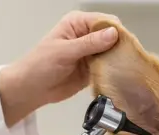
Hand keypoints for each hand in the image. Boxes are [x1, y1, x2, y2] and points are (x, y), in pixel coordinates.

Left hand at [0, 11, 120, 125]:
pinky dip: (114, 71)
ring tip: (125, 68)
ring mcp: (91, 53)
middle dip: (120, 46)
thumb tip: (113, 33)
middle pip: (113, 36)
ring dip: (119, 59)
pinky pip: (109, 67)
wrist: (31, 89)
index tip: (124, 44)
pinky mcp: (93, 69)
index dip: (116, 31)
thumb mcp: (64, 51)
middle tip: (126, 58)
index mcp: (77, 24)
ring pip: (114, 52)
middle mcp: (87, 35)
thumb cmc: (40, 65)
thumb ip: (89, 43)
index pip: (104, 21)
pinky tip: (119, 75)